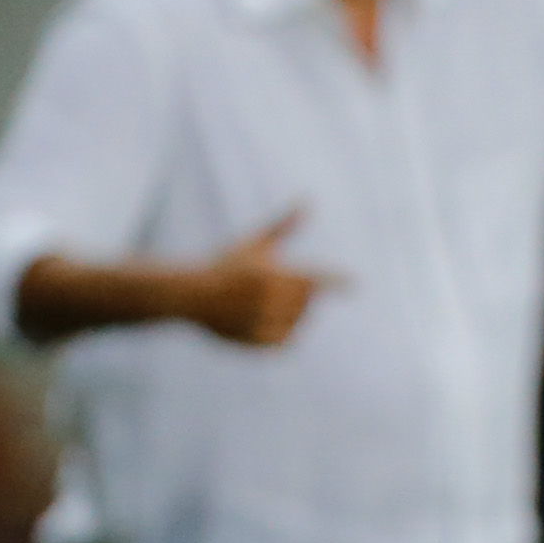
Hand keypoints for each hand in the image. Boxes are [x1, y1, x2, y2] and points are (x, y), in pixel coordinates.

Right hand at [180, 212, 331, 347]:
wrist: (191, 296)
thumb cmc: (226, 264)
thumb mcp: (255, 242)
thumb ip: (285, 226)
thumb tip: (308, 200)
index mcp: (272, 273)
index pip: (315, 279)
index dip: (335, 281)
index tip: (352, 283)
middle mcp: (269, 300)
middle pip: (309, 300)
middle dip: (300, 292)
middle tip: (274, 286)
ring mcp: (263, 322)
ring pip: (301, 321)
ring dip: (293, 312)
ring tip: (265, 301)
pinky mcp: (258, 342)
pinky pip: (288, 340)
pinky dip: (285, 331)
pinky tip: (266, 319)